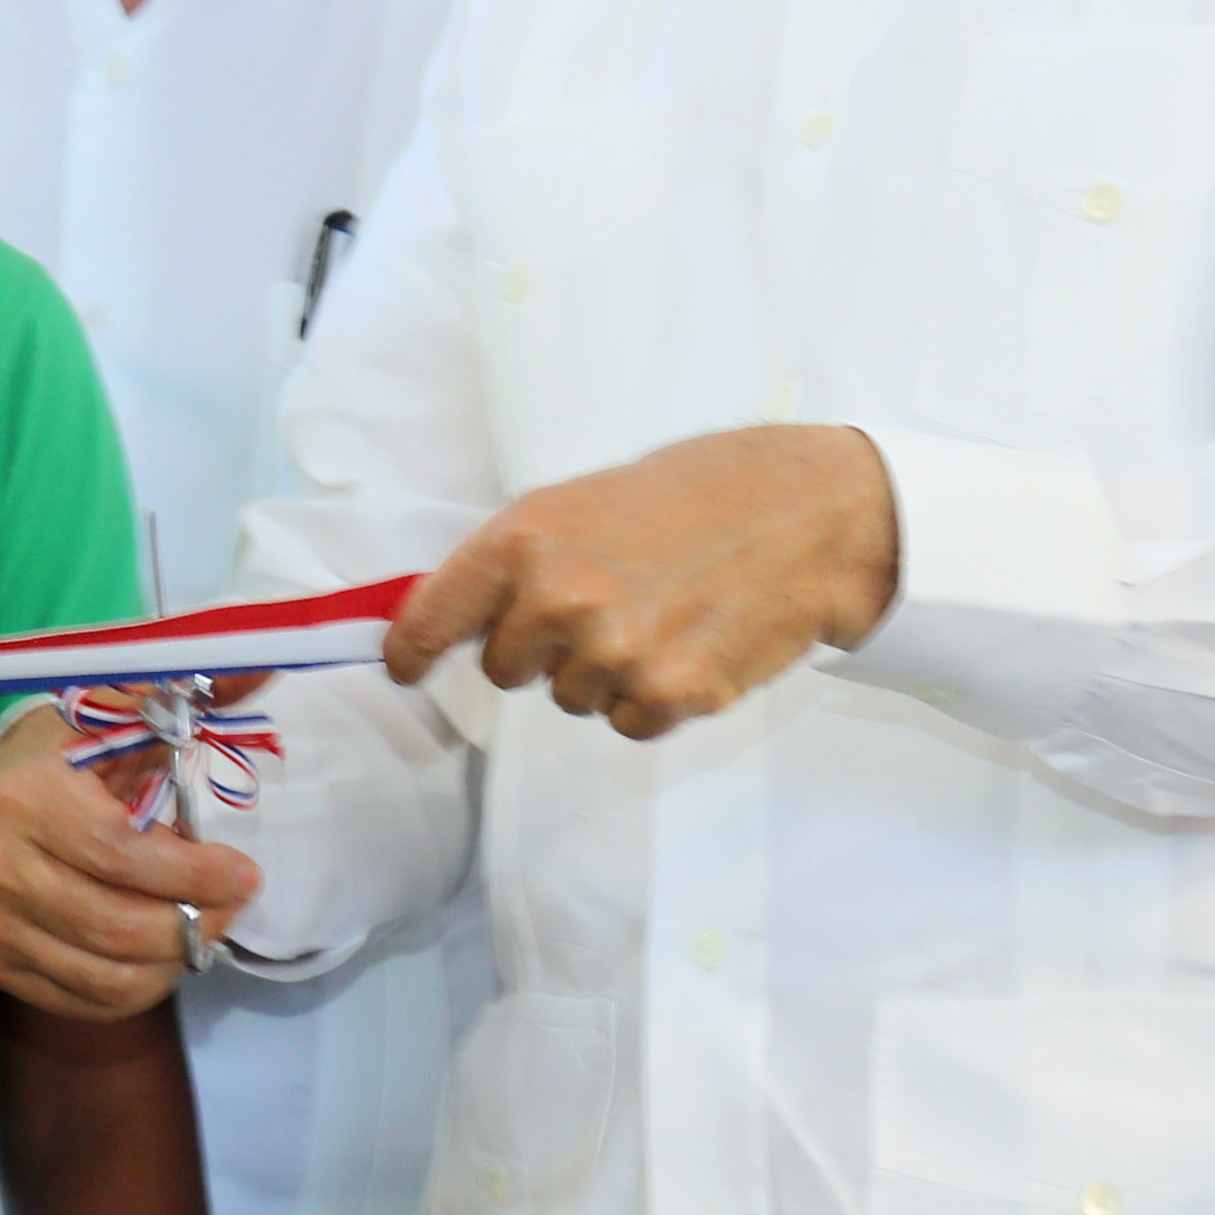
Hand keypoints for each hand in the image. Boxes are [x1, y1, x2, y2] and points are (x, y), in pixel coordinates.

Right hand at [0, 699, 259, 1022]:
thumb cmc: (75, 758)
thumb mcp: (124, 716)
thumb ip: (189, 696)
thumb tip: (259, 667)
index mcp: (34, 796)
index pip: (121, 854)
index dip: (193, 875)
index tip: (245, 872)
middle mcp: (2, 864)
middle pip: (118, 927)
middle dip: (195, 924)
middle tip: (232, 906)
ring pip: (108, 974)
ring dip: (174, 961)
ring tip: (199, 929)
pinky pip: (88, 1000)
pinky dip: (141, 988)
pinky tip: (160, 953)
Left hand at [385, 425, 900, 738]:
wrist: (808, 514)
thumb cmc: (701, 491)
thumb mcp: (589, 499)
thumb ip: (524, 557)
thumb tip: (467, 615)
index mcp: (527, 538)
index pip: (437, 615)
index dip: (416, 649)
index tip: (406, 667)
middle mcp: (560, 599)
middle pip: (507, 669)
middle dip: (543, 648)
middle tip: (607, 601)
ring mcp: (614, 653)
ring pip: (572, 699)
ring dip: (606, 672)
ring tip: (663, 612)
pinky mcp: (670, 694)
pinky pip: (629, 723)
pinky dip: (654, 697)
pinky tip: (691, 644)